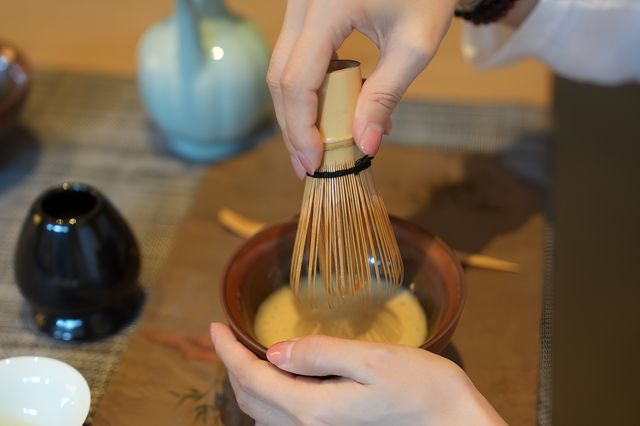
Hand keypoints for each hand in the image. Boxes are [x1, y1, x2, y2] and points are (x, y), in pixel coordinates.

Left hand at [210, 322, 504, 424]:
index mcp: (312, 409)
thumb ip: (320, 355)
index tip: (214, 325)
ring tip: (246, 354)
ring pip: (264, 414)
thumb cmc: (424, 389)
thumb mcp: (373, 361)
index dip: (226, 351)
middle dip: (232, 366)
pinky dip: (269, 398)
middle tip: (226, 336)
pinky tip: (280, 379)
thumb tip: (274, 351)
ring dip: (248, 383)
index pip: (250, 377)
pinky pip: (284, 422)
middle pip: (250, 399)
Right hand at [267, 0, 457, 178]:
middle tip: (309, 165)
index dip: (302, 128)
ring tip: (316, 147)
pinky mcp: (305, 10)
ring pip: (282, 69)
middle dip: (293, 126)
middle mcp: (301, 2)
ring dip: (297, 111)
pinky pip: (295, 57)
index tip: (315, 163)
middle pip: (280, 77)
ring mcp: (298, 4)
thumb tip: (365, 146)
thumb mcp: (414, 46)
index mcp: (326, 6)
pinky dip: (308, 90)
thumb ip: (386, 96)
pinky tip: (328, 113)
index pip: (297, 80)